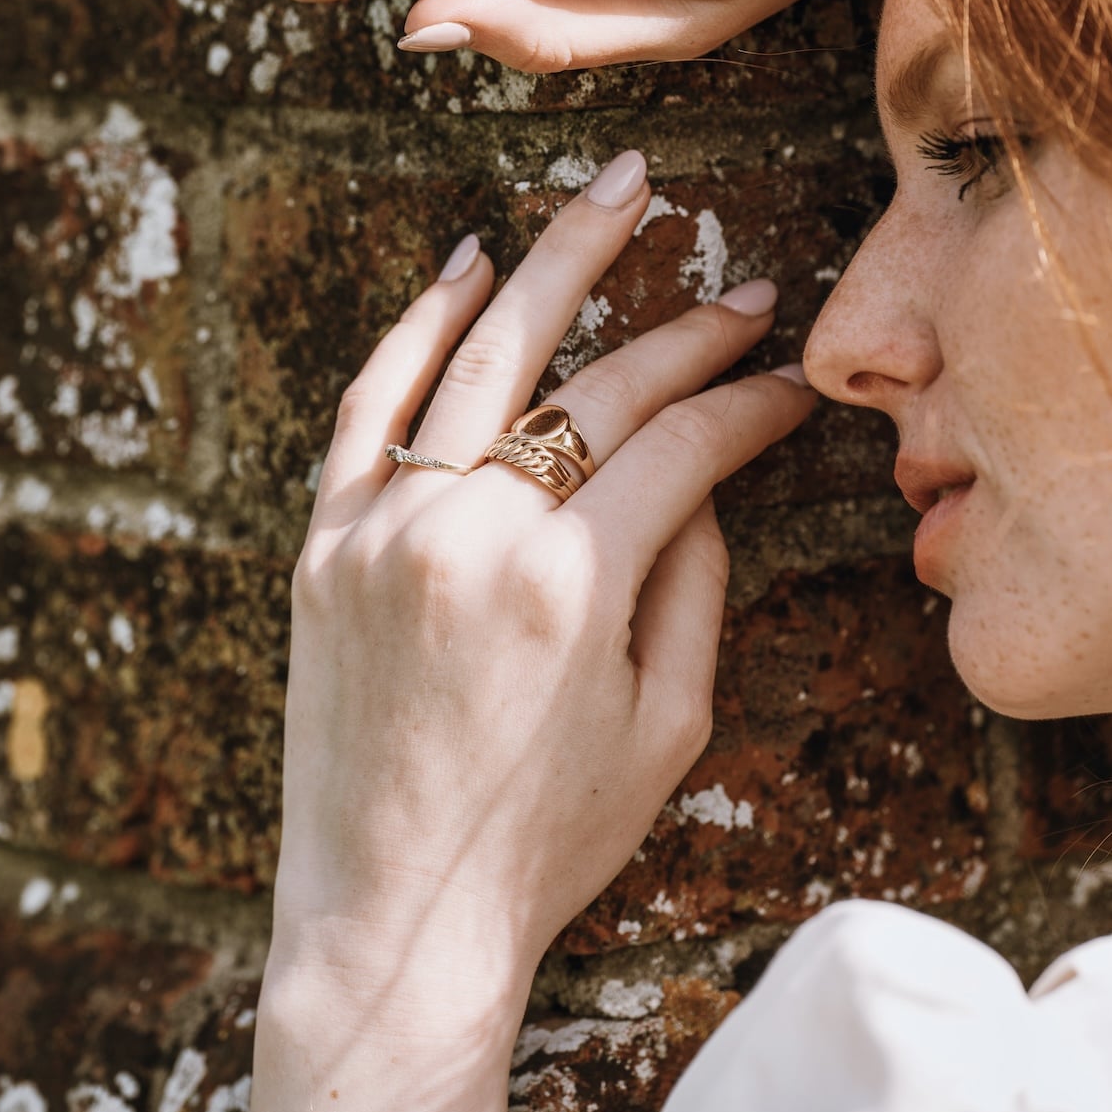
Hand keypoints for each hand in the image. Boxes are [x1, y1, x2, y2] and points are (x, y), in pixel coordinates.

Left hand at [246, 150, 815, 1111]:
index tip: (786, 384)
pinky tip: (468, 264)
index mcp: (572, 586)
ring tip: (611, 197)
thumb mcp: (666, 729)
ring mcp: (387, 526)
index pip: (681, 446)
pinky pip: (367, 403)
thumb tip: (699, 476)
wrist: (391, 913)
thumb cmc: (544, 840)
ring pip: (481, 357)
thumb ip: (694, 584)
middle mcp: (474, 533)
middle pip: (597, 386)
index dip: (745, 404)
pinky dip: (415, 325)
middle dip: (684, 329)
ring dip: (555, 265)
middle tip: (735, 282)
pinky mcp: (325, 540)